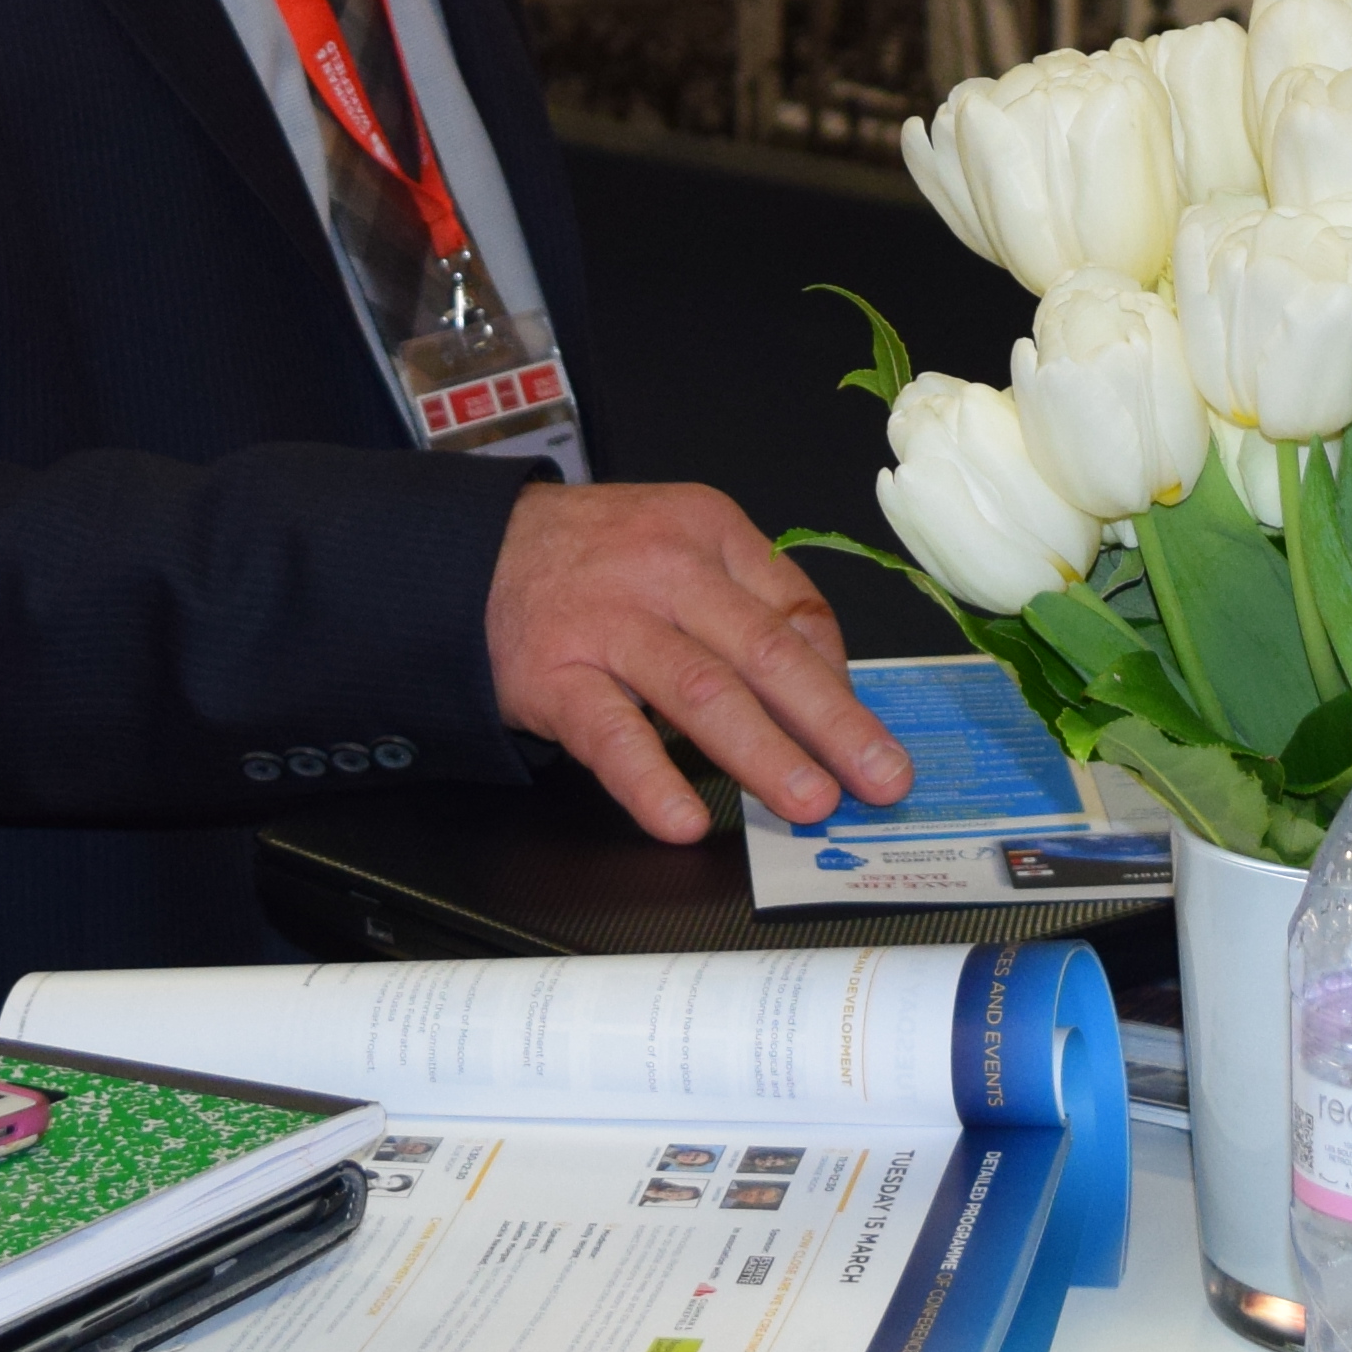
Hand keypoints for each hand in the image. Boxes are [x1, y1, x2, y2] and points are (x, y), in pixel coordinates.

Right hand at [484, 480, 913, 841]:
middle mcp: (666, 571)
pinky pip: (611, 734)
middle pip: (767, 653)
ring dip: (765, 754)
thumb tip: (829, 684)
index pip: (797, 610)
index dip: (840, 682)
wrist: (470, 552)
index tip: (868, 736)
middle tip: (881, 779)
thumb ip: (751, 603)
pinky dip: (650, 781)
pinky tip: (684, 820)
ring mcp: (609, 623)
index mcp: (710, 532)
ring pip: (702, 692)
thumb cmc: (593, 559)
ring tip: (811, 803)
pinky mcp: (555, 674)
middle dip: (833, 724)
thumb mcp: (679, 544)